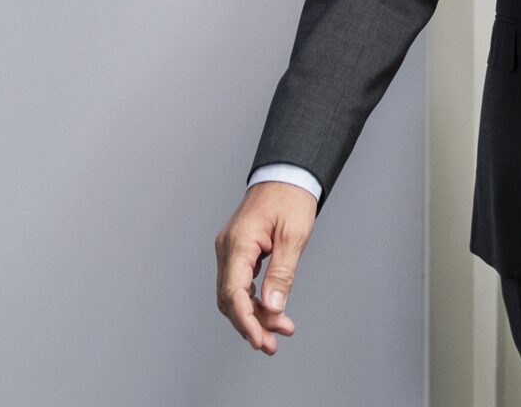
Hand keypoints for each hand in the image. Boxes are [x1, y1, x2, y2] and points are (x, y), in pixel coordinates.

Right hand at [214, 181, 317, 354]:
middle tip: (271, 345)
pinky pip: (238, 283)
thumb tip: (271, 309)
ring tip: (277, 333)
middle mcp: (227, 248)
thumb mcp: (293, 236)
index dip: (245, 321)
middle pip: (229, 298)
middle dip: (249, 324)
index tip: (259, 340)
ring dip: (252, 315)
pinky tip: (269, 313)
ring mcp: (229, 249)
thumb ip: (281, 274)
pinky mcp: (237, 251)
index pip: (233, 292)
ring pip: (232, 294)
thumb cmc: (291, 199)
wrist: (287, 174)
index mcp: (238, 243)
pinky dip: (253, 301)